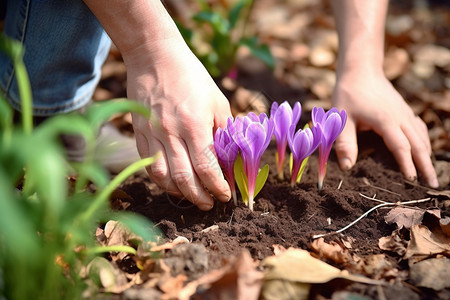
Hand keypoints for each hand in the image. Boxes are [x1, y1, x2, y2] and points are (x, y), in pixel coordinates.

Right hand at [126, 38, 231, 209]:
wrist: (155, 56)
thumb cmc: (192, 77)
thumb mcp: (217, 100)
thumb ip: (223, 131)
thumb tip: (228, 157)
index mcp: (194, 125)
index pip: (207, 167)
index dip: (217, 186)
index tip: (225, 196)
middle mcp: (170, 133)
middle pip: (184, 178)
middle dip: (199, 197)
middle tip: (209, 204)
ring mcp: (151, 134)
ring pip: (162, 177)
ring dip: (178, 193)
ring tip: (191, 197)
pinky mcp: (138, 132)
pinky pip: (147, 164)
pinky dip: (160, 180)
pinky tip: (172, 183)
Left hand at [331, 69, 438, 187]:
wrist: (360, 70)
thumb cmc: (348, 95)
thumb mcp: (341, 119)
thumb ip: (344, 143)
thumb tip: (347, 167)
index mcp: (386, 120)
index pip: (401, 146)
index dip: (407, 164)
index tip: (411, 181)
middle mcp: (400, 117)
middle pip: (418, 144)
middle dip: (426, 165)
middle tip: (432, 185)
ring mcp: (405, 113)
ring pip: (421, 136)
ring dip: (427, 155)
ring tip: (430, 174)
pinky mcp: (404, 110)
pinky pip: (419, 128)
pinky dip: (424, 141)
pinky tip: (424, 150)